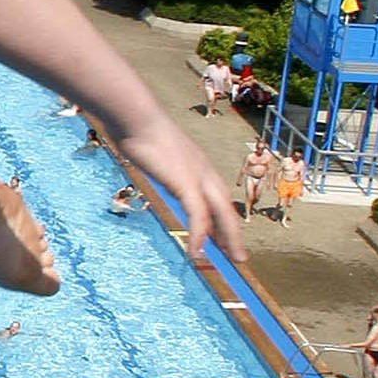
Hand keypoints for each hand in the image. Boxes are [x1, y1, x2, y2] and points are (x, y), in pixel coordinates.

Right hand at [111, 113, 246, 259]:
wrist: (138, 118)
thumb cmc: (141, 130)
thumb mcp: (155, 151)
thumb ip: (161, 163)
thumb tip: (153, 164)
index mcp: (200, 165)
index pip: (218, 198)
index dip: (224, 219)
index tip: (225, 237)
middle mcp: (206, 172)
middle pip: (226, 209)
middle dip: (234, 234)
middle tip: (239, 256)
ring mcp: (199, 178)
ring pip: (221, 215)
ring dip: (229, 240)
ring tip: (233, 260)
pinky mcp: (187, 184)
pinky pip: (199, 217)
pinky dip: (199, 237)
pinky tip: (198, 253)